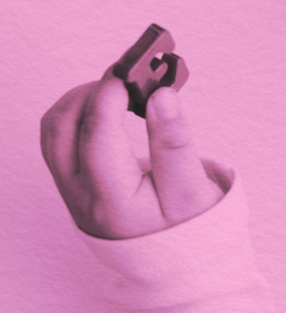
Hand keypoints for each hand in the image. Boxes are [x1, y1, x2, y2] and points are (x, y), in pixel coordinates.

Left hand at [40, 69, 223, 238]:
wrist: (170, 254)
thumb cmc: (185, 221)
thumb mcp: (192, 189)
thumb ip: (175, 143)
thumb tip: (160, 95)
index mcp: (112, 202)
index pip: (97, 139)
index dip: (111, 97)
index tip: (134, 69)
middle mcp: (80, 195)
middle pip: (62, 128)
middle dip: (93, 90)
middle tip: (131, 74)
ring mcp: (70, 187)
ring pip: (55, 128)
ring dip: (83, 97)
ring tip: (123, 88)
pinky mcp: (71, 180)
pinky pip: (60, 135)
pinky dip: (81, 110)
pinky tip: (113, 106)